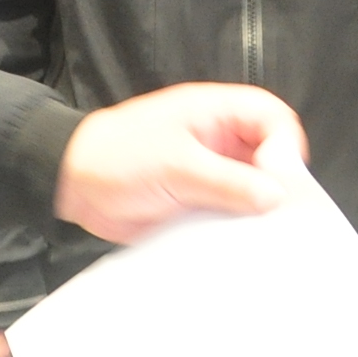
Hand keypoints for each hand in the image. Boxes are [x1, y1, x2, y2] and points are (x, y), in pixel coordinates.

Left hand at [54, 83, 307, 241]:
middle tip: (277, 213)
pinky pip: (231, 213)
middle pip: (270, 156)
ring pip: (253, 188)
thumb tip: (275, 195)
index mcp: (215, 113)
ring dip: (258, 209)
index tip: (282, 180)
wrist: (73, 185)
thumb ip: (227, 181)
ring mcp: (210, 172)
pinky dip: (238, 227)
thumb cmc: (117, 157)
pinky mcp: (200, 202)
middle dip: (277, 182)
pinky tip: (240, 243)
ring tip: (261, 233)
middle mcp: (219, 141)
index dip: (285, 145)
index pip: (271, 118)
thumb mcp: (176, 166)